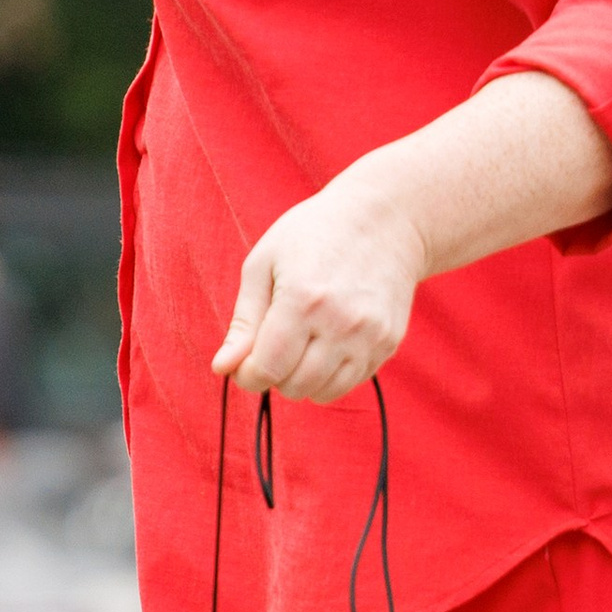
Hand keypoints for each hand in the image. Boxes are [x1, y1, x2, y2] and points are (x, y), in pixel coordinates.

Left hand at [215, 176, 426, 403]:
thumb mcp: (264, 264)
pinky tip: (327, 341)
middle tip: (274, 342)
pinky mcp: (388, 343)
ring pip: (322, 393)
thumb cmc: (314, 234)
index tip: (242, 363)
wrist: (385, 218)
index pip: (266, 369)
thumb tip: (223, 368)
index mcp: (303, 299)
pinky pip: (350, 382)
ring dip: (302, 378)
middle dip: (274, 373)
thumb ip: (244, 322)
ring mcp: (370, 336)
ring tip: (301, 342)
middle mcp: (341, 323)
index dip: (246, 374)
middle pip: (293, 386)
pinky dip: (331, 373)